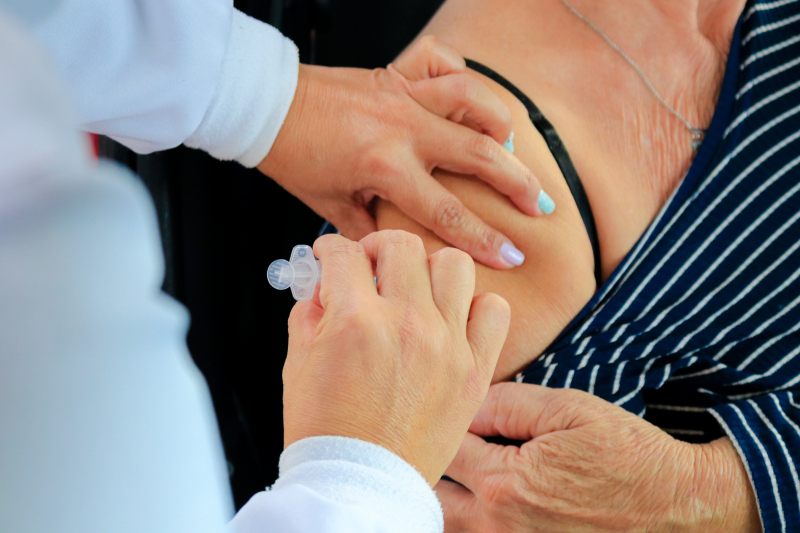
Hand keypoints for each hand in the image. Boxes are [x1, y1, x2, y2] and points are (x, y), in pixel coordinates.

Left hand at [259, 37, 546, 269]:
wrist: (265, 107)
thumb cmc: (294, 157)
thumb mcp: (330, 206)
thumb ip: (369, 229)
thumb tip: (395, 250)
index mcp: (387, 167)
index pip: (447, 212)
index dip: (484, 239)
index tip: (515, 254)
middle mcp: (404, 128)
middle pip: (479, 152)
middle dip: (517, 181)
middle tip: (541, 202)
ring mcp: (403, 94)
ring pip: (472, 98)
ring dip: (499, 121)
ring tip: (511, 145)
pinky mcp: (395, 71)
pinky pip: (441, 60)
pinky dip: (460, 72)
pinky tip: (466, 96)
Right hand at [282, 230, 510, 484]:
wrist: (361, 484)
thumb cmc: (327, 431)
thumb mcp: (298, 364)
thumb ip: (310, 314)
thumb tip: (323, 286)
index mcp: (355, 321)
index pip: (345, 253)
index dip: (331, 249)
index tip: (332, 256)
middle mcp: (406, 324)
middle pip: (400, 244)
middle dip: (376, 249)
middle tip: (370, 268)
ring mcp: (446, 345)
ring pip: (453, 264)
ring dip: (428, 269)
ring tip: (414, 290)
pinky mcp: (474, 369)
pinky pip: (493, 310)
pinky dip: (474, 306)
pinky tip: (452, 320)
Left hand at [438, 383, 760, 532]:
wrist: (678, 508)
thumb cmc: (626, 454)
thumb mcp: (568, 409)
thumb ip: (506, 403)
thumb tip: (465, 400)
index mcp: (504, 484)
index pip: (444, 445)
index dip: (446, 420)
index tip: (454, 406)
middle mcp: (497, 526)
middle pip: (431, 494)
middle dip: (431, 462)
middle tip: (446, 438)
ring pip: (446, 522)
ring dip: (444, 493)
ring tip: (459, 467)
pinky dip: (469, 517)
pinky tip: (481, 497)